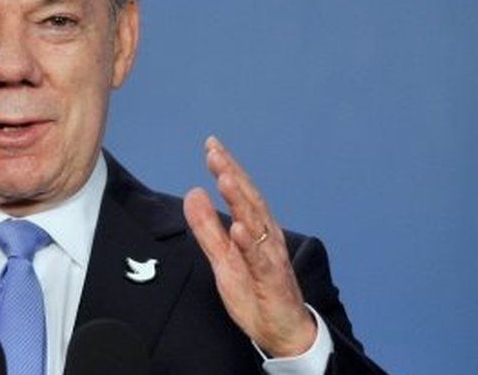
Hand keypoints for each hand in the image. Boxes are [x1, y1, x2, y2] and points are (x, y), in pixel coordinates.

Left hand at [183, 136, 315, 357]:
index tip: (212, 146)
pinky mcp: (272, 281)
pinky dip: (250, 243)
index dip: (228, 168)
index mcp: (255, 229)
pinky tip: (239, 229)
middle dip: (232, 174)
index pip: (241, 193)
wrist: (282, 331)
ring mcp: (270, 258)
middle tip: (215, 152)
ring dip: (241, 199)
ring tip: (225, 178)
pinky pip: (261, 260)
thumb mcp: (222, 257)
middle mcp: (267, 237)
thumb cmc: (256, 291)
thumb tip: (194, 192)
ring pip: (256, 224)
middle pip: (249, 200)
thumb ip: (207, 227)